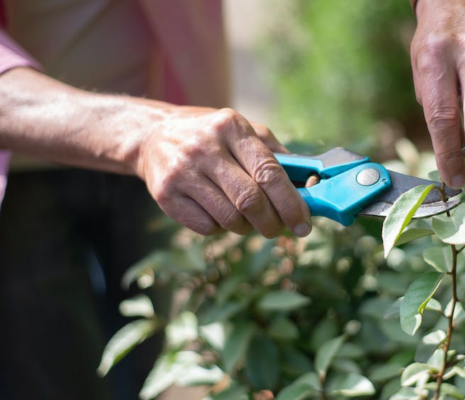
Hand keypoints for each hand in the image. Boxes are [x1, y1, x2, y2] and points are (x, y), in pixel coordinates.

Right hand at [136, 107, 311, 237]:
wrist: (153, 136)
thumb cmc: (212, 137)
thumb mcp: (244, 131)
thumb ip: (277, 156)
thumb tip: (311, 187)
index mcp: (231, 127)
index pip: (269, 172)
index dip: (291, 203)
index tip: (304, 224)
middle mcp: (205, 147)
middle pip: (250, 200)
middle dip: (272, 223)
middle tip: (279, 229)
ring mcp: (182, 172)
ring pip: (230, 218)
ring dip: (246, 227)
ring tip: (247, 218)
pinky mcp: (165, 196)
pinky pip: (207, 227)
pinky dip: (221, 229)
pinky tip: (219, 213)